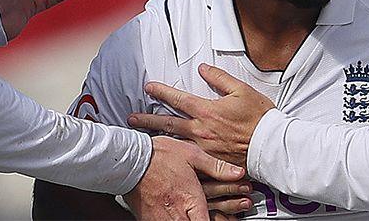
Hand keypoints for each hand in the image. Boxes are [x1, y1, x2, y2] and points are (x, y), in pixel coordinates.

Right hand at [123, 135, 244, 220]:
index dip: (223, 220)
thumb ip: (216, 167)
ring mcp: (162, 219)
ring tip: (215, 218)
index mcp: (191, 199)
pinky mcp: (149, 220)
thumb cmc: (159, 155)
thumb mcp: (192, 155)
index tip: (232, 219)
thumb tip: (239, 173)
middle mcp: (178, 213)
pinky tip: (180, 218)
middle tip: (228, 218)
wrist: (129, 160)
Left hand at [128, 64, 274, 166]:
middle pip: (168, 123)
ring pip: (174, 142)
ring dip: (156, 138)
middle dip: (147, 119)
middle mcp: (200, 131)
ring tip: (142, 138)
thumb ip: (220, 78)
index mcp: (207, 111)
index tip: (148, 87)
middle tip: (131, 119)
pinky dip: (173, 155)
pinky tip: (165, 156)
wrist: (270, 146)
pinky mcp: (209, 162)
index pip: (178, 98)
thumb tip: (202, 68)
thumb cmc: (259, 117)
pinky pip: (186, 158)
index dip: (162, 91)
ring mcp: (203, 149)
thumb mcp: (242, 90)